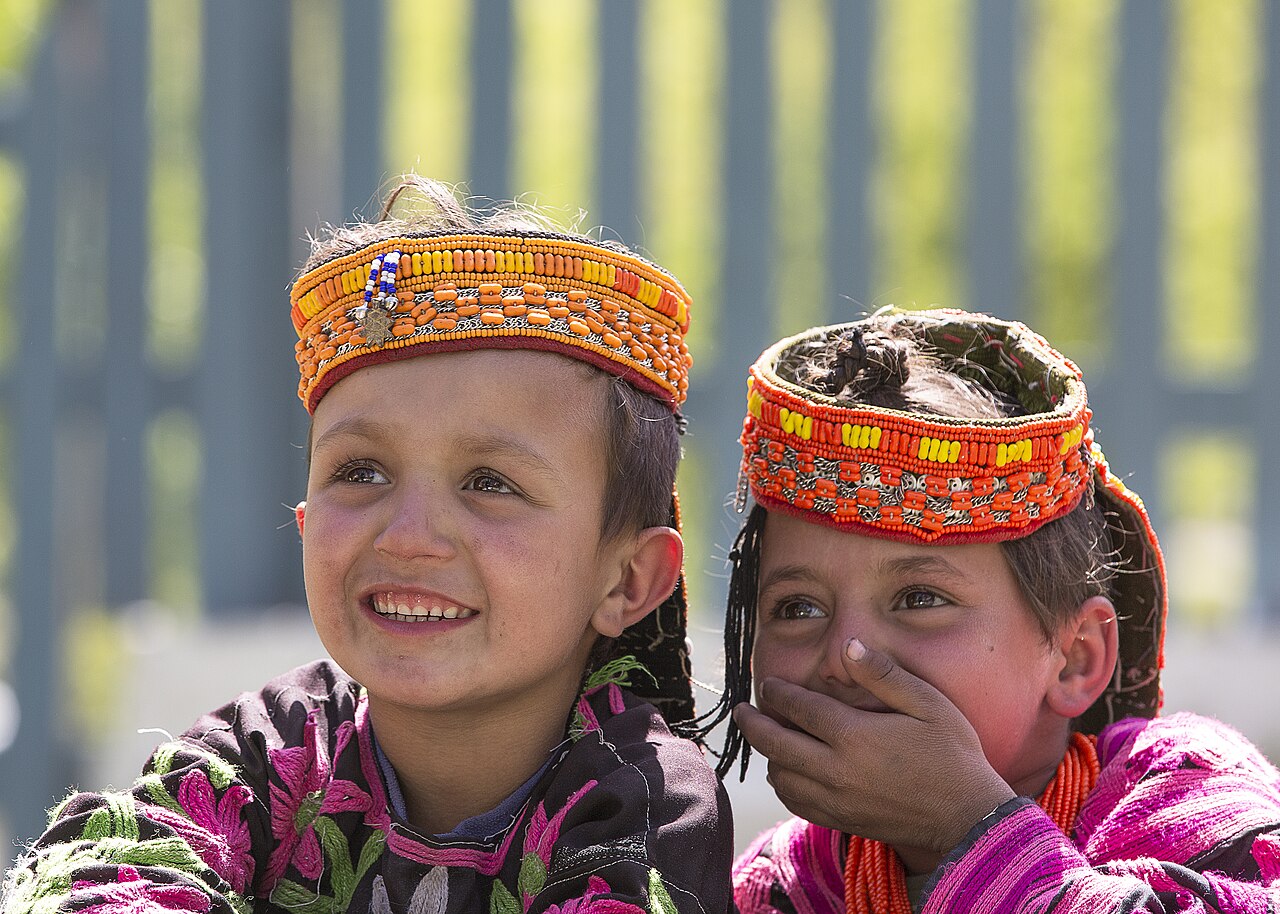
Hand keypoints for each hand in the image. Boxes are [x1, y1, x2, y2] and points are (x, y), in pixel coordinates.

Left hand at [733, 638, 1015, 855]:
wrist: (967, 819)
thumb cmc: (953, 755)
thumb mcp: (928, 704)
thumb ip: (884, 674)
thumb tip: (849, 646)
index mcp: (855, 735)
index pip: (799, 709)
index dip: (777, 694)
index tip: (766, 684)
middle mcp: (837, 770)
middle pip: (776, 744)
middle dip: (753, 724)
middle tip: (741, 710)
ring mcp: (836, 799)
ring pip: (781, 777)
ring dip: (768, 755)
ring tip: (766, 738)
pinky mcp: (841, 820)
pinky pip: (797, 803)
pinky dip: (784, 786)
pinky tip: (787, 773)